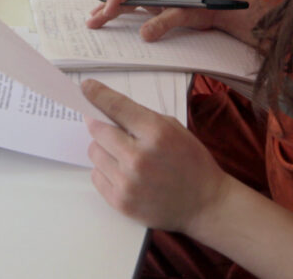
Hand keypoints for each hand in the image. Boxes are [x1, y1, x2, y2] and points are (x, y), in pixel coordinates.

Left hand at [82, 79, 229, 233]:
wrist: (206, 205)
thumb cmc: (191, 163)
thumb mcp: (173, 128)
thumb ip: (140, 117)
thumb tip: (106, 108)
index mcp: (156, 133)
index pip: (116, 106)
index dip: (97, 94)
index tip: (86, 87)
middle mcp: (139, 157)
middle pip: (97, 129)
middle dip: (99, 124)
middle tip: (107, 126)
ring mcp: (128, 182)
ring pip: (94, 152)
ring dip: (103, 149)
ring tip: (124, 154)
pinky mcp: (121, 202)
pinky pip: (96, 175)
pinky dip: (105, 170)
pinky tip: (124, 173)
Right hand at [88, 0, 257, 41]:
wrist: (217, 9)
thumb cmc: (201, 5)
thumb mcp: (182, 14)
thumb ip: (163, 23)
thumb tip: (143, 35)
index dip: (115, 0)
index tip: (108, 12)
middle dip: (106, 8)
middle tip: (91, 20)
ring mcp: (151, 0)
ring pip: (125, 5)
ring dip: (110, 12)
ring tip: (93, 20)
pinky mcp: (155, 9)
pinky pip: (133, 11)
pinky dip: (121, 16)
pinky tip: (111, 20)